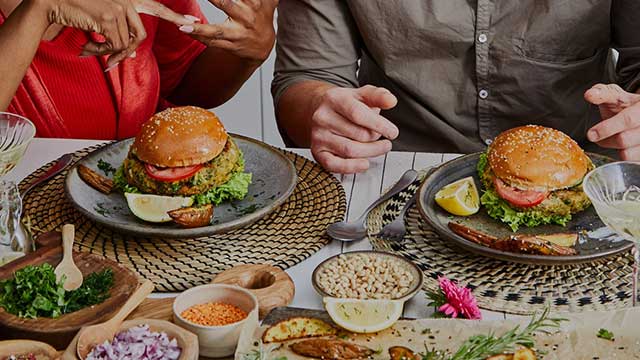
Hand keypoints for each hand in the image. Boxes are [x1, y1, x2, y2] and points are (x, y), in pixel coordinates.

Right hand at [43, 0, 194, 68]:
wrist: (52, 2)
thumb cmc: (76, 10)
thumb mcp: (103, 20)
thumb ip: (120, 32)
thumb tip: (132, 54)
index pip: (157, 8)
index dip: (175, 16)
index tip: (195, 23)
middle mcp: (126, 0)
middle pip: (139, 35)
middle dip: (125, 52)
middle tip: (111, 64)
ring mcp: (118, 7)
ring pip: (126, 43)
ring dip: (110, 54)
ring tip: (91, 52)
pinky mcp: (109, 16)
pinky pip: (115, 45)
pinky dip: (102, 51)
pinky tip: (86, 47)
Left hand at [178, 0, 276, 63]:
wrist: (264, 46)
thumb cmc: (261, 15)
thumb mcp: (268, 0)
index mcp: (253, 3)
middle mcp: (245, 18)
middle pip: (225, 4)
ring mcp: (237, 34)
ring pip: (216, 30)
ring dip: (198, 29)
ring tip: (181, 24)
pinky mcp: (230, 45)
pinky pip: (211, 41)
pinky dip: (197, 35)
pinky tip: (183, 29)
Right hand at [310, 85, 399, 173]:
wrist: (322, 111)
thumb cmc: (345, 104)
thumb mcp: (362, 94)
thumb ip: (379, 95)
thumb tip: (391, 101)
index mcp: (334, 99)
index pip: (358, 114)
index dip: (379, 125)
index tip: (392, 132)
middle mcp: (322, 117)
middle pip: (358, 135)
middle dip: (376, 138)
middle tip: (381, 137)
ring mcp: (318, 136)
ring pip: (350, 151)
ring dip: (370, 152)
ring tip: (379, 148)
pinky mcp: (317, 151)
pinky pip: (335, 165)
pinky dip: (352, 167)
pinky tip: (364, 163)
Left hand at [584, 83, 639, 159]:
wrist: (638, 112)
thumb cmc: (626, 105)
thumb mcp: (615, 95)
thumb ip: (602, 93)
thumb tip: (590, 94)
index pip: (627, 120)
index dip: (607, 128)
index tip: (591, 134)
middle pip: (624, 140)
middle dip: (606, 140)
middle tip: (596, 135)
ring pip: (628, 154)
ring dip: (614, 149)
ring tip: (612, 138)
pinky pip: (631, 162)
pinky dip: (623, 156)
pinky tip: (622, 147)